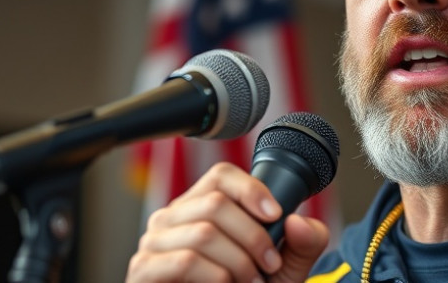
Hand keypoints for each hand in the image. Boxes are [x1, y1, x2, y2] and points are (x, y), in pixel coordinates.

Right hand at [126, 162, 328, 282]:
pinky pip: (185, 260)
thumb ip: (304, 243)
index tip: (276, 215)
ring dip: (238, 261)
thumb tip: (298, 221)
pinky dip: (217, 276)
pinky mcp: (144, 270)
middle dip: (254, 236)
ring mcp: (154, 242)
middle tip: (270, 265)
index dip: (251, 189)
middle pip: (216, 204)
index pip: (221, 175)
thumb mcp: (286, 268)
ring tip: (251, 282)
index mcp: (201, 206)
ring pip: (204, 232)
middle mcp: (174, 217)